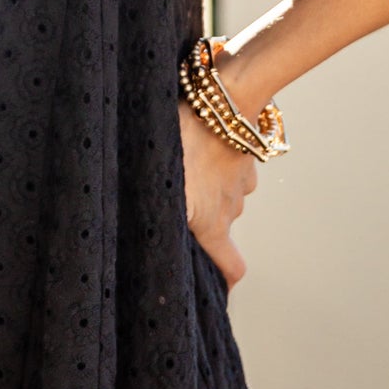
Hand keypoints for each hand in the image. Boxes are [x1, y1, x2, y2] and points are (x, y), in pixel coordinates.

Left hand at [178, 102, 258, 288]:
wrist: (223, 102)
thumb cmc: (187, 146)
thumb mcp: (166, 191)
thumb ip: (162, 221)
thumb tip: (145, 249)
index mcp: (212, 224)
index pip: (233, 268)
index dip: (226, 280)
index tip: (216, 286)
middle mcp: (232, 208)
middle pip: (219, 226)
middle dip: (199, 222)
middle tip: (169, 205)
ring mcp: (241, 181)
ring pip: (221, 193)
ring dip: (204, 187)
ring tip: (176, 168)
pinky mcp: (243, 155)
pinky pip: (227, 165)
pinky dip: (213, 162)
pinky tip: (192, 145)